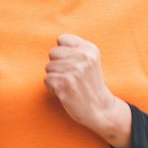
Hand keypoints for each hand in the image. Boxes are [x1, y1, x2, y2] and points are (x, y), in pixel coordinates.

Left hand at [45, 33, 131, 147]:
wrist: (100, 108)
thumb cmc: (90, 84)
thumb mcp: (90, 61)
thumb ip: (75, 50)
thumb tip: (53, 49)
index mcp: (90, 49)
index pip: (62, 39)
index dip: (63, 52)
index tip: (72, 63)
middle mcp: (83, 58)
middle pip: (53, 52)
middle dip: (57, 64)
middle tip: (70, 76)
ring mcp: (74, 71)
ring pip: (48, 67)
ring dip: (55, 77)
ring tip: (69, 84)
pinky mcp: (65, 84)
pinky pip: (47, 79)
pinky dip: (52, 88)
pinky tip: (65, 92)